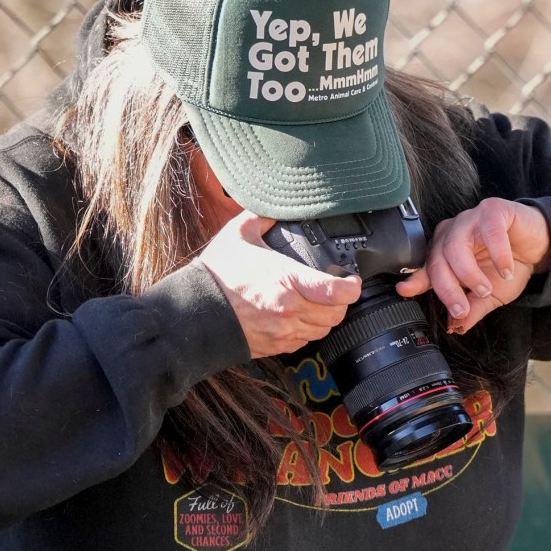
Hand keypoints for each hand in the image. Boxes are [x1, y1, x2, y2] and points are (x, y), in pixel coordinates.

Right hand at [198, 211, 360, 358]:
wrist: (198, 310)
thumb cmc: (218, 274)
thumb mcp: (240, 235)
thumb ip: (262, 218)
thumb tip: (275, 205)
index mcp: (287, 281)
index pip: (337, 292)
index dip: (352, 288)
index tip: (352, 281)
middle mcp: (290, 310)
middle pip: (336, 314)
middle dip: (342, 303)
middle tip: (337, 290)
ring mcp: (285, 331)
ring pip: (323, 330)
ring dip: (327, 317)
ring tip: (320, 303)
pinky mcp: (278, 345)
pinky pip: (306, 341)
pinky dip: (309, 329)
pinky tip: (301, 316)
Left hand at [397, 198, 550, 333]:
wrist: (540, 247)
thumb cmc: (512, 265)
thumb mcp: (491, 295)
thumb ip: (472, 309)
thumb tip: (456, 326)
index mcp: (447, 253)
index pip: (427, 268)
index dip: (415, 280)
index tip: (404, 290)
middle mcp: (454, 233)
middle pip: (438, 260)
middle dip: (448, 290)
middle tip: (461, 310)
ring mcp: (471, 219)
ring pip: (456, 246)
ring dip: (469, 274)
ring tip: (485, 288)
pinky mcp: (493, 210)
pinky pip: (489, 232)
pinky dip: (498, 255)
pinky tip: (506, 270)